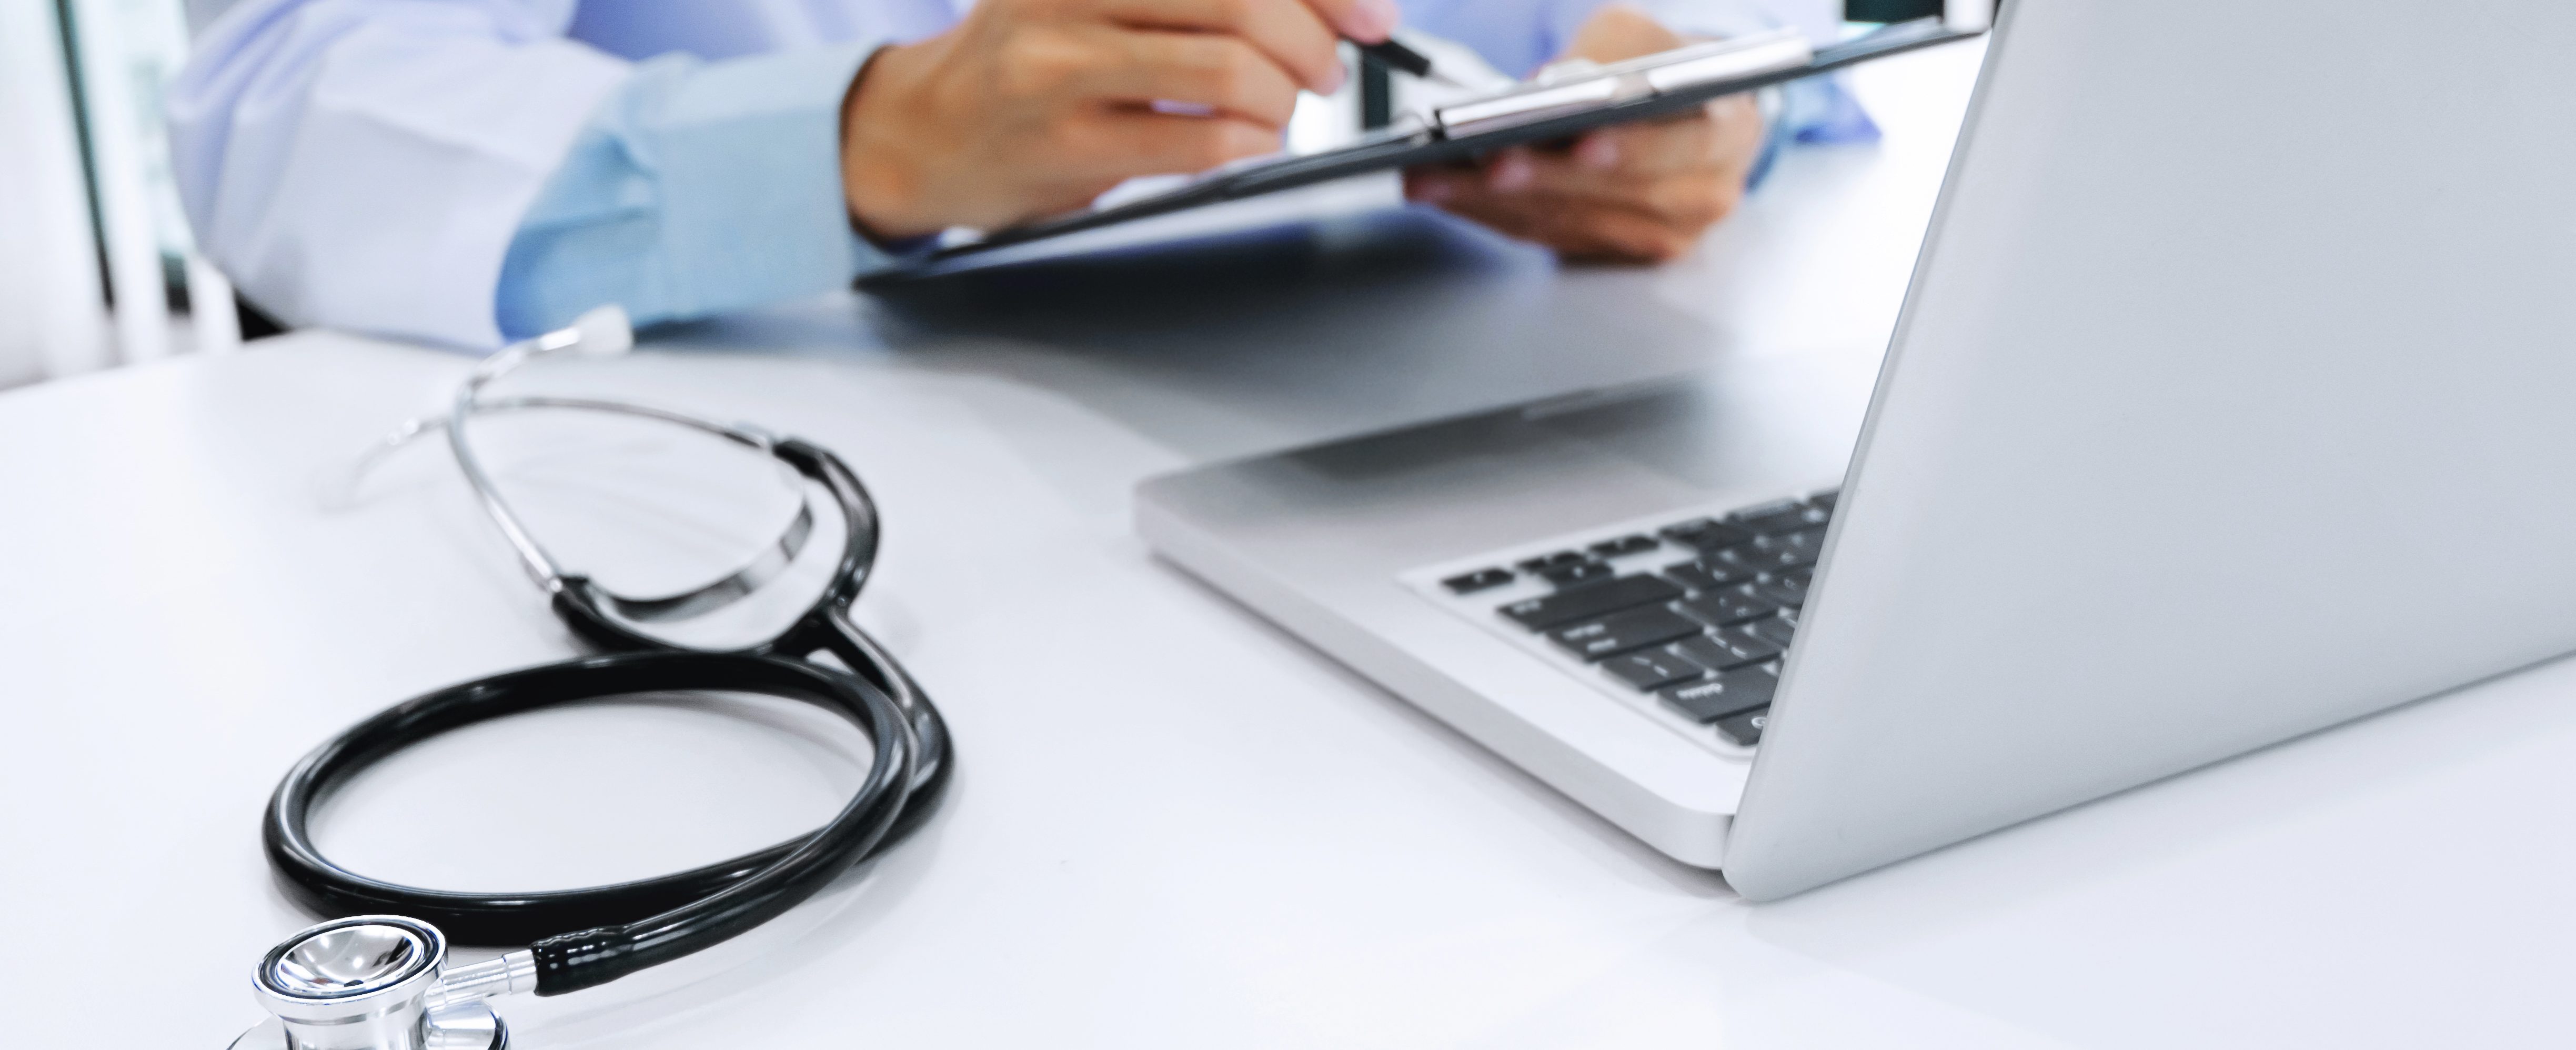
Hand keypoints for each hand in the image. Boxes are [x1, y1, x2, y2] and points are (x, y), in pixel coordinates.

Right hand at [842, 0, 1397, 238]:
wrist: (922, 133)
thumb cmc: (1031, 56)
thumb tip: (1324, 3)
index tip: (1369, 14)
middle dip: (1315, 42)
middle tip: (1326, 70)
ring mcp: (1061, 66)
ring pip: (1229, 69)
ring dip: (1282, 98)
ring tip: (1276, 108)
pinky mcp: (1067, 146)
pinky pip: (1201, 143)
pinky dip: (1249, 144)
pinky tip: (1242, 140)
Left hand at [1402, 5, 1767, 263]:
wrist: (1691, 114)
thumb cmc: (1665, 66)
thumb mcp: (1643, 37)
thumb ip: (1605, 56)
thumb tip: (1542, 92)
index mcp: (1725, 133)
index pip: (1678, 147)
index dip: (1627, 149)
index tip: (1578, 142)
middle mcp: (1701, 195)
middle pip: (1614, 195)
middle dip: (1541, 179)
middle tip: (1483, 164)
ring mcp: (1660, 235)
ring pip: (1571, 223)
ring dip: (1496, 204)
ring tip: (1439, 179)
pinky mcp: (1615, 253)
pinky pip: (1548, 237)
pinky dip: (1494, 216)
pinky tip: (1450, 194)